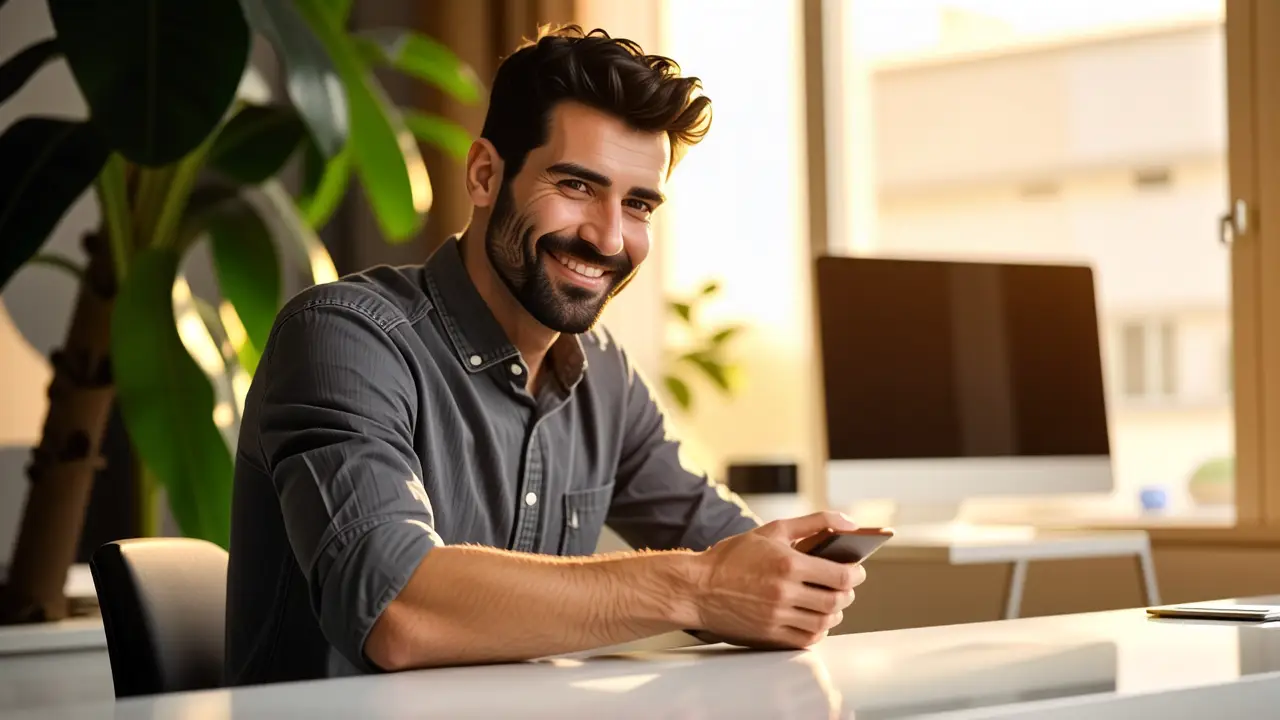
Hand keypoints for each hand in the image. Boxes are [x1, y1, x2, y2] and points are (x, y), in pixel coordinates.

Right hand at [691, 511, 867, 648]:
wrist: (696, 588)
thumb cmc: (731, 557)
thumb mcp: (772, 530)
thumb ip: (814, 522)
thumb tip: (849, 522)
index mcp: (788, 565)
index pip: (841, 576)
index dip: (856, 574)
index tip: (856, 571)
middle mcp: (784, 593)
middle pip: (836, 601)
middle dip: (847, 593)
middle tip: (844, 586)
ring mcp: (777, 617)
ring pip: (824, 622)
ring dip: (834, 613)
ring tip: (829, 602)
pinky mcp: (769, 635)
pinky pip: (806, 639)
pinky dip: (818, 631)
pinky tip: (814, 619)